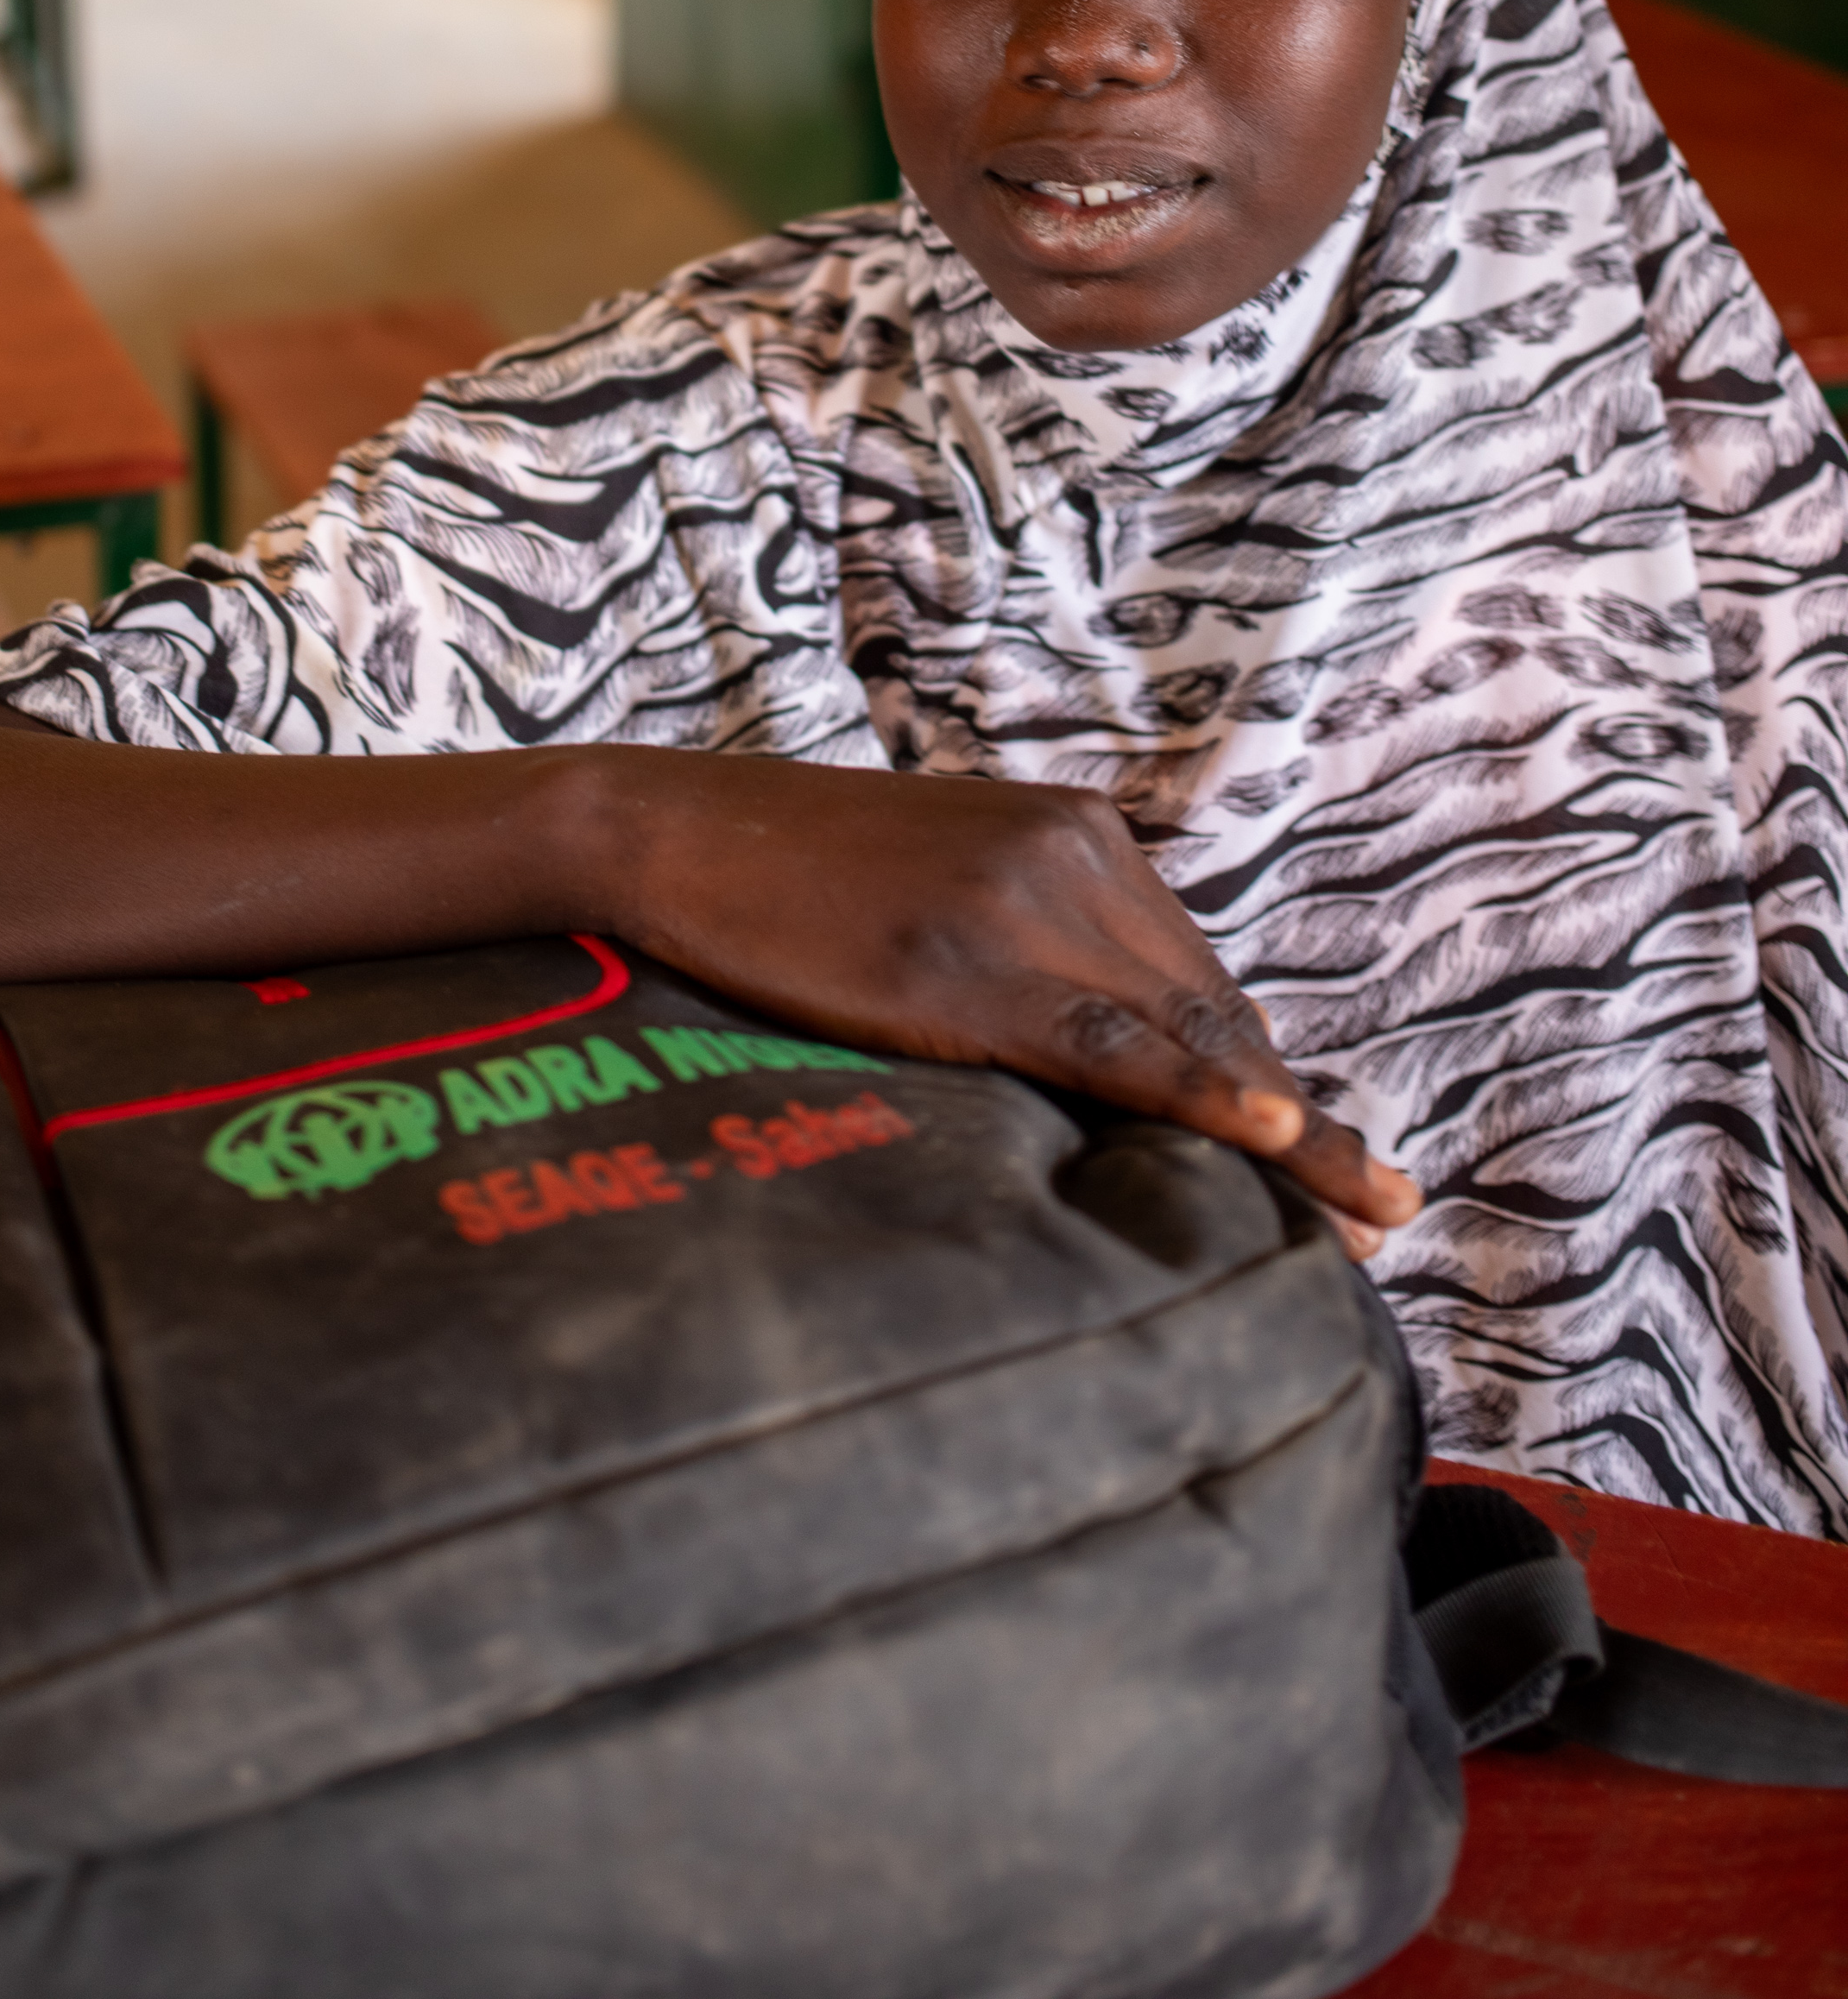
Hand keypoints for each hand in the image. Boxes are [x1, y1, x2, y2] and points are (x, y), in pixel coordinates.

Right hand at [590, 753, 1419, 1247]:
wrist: (670, 830)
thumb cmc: (786, 879)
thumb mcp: (938, 893)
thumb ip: (1024, 947)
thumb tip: (1089, 1058)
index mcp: (1077, 835)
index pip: (1197, 978)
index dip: (1267, 1078)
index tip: (1326, 1160)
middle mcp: (1074, 855)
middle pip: (1212, 1011)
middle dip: (1294, 1121)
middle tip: (1377, 1218)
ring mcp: (1024, 903)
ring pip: (1187, 1034)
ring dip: (1290, 1134)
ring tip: (1372, 1215)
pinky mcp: (968, 961)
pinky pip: (1111, 1039)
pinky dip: (1201, 1092)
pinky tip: (1272, 1133)